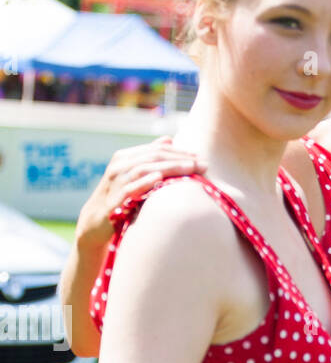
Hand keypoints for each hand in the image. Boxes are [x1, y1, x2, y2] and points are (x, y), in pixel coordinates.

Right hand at [77, 138, 206, 249]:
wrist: (95, 223)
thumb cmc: (120, 198)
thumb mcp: (134, 175)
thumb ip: (150, 157)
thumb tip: (169, 139)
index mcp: (125, 157)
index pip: (157, 149)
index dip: (180, 152)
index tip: (200, 157)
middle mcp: (119, 166)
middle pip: (154, 156)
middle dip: (180, 159)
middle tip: (203, 164)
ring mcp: (115, 182)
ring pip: (144, 168)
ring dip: (170, 168)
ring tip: (190, 169)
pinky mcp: (113, 200)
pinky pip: (130, 188)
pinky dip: (144, 182)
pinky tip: (159, 178)